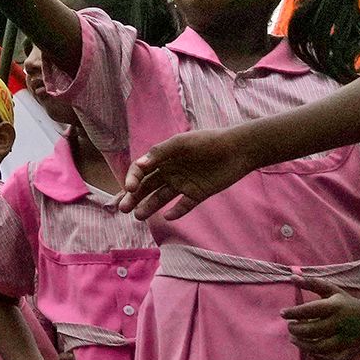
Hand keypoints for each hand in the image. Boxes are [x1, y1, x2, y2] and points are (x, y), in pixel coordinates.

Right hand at [120, 127, 254, 221]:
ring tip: (138, 217)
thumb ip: (159, 154)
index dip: (132, 179)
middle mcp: (170, 171)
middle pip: (147, 186)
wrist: (237, 150)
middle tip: (122, 209)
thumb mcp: (181, 144)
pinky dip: (176, 212)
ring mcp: (183, 184)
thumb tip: (139, 165)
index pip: (141, 170)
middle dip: (133, 197)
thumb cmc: (207, 142)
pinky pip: (183, 205)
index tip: (129, 190)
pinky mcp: (197, 194)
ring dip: (149, 206)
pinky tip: (168, 217)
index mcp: (163, 158)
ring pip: (161, 198)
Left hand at [283, 289, 359, 359]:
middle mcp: (341, 324)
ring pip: (321, 348)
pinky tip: (311, 352)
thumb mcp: (332, 290)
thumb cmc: (348, 302)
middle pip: (313, 330)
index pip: (310, 310)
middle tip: (290, 327)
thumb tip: (291, 277)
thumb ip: (312, 283)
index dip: (293, 312)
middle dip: (296, 330)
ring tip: (294, 339)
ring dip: (304, 345)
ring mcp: (347, 340)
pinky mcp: (352, 352)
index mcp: (335, 306)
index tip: (283, 313)